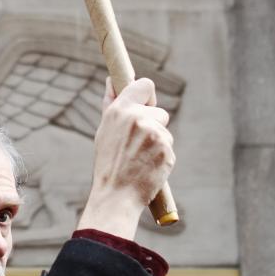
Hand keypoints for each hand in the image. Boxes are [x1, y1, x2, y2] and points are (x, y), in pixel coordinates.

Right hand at [77, 78, 173, 241]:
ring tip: (140, 159)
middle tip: (137, 145)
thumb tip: (111, 80)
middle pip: (160, 112)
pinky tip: (148, 167)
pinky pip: (169, 147)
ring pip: (165, 132)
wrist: (116, 195)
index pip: (145, 85)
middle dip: (154, 126)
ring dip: (158, 143)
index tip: (145, 107)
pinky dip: (162, 157)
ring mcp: (154, 134)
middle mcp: (137, 118)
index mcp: (120, 110)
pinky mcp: (166, 150)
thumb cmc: (108, 163)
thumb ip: (111, 103)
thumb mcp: (104, 130)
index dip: (148, 96)